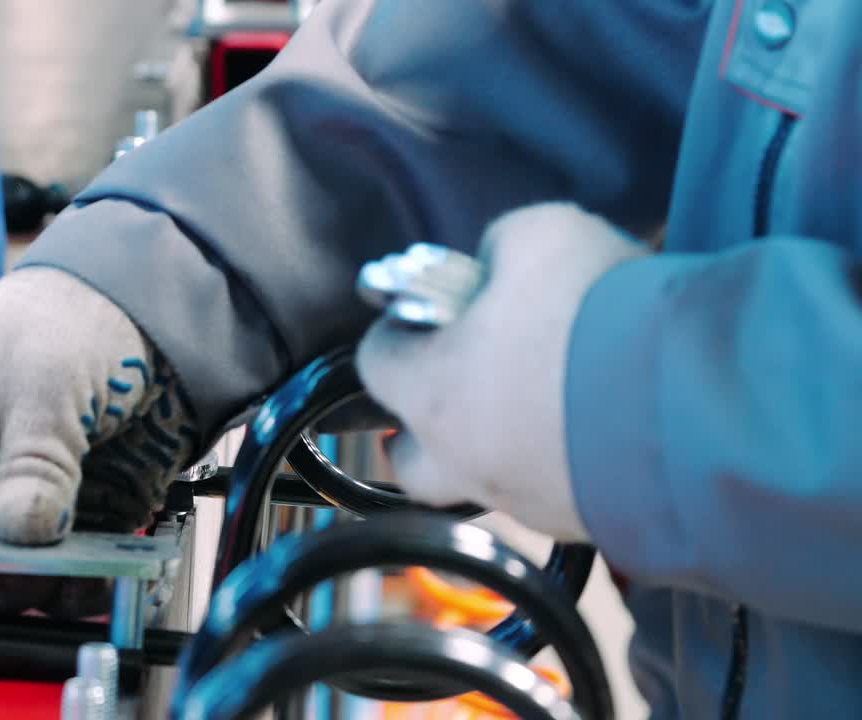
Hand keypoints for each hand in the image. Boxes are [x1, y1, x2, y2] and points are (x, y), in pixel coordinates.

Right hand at [0, 268, 199, 615]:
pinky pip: (82, 560)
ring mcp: (33, 492)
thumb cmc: (70, 315)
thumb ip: (33, 458)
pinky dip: (97, 575)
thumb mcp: (44, 380)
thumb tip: (22, 532)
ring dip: (52, 586)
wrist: (152, 296)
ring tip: (85, 579)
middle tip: (34, 583)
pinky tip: (118, 573)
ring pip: (26, 568)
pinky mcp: (88, 505)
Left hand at [356, 203, 648, 540]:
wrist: (703, 399)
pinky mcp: (586, 526)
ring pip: (486, 480)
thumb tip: (494, 267)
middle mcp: (463, 462)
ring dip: (501, 442)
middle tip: (466, 380)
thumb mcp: (540, 235)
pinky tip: (600, 427)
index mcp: (431, 392)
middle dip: (427, 421)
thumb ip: (499, 248)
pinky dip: (564, 463)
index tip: (425, 313)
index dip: (397, 331)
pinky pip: (554, 495)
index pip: (374, 362)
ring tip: (548, 399)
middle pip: (412, 457)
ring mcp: (524, 503)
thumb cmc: (599, 312)